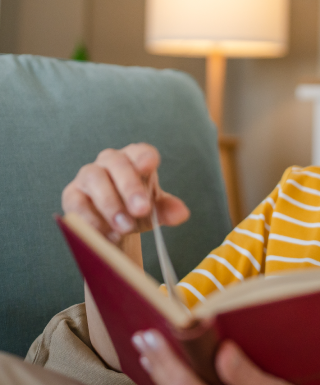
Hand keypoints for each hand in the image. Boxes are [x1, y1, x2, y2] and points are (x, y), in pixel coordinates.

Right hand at [62, 143, 189, 242]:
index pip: (141, 151)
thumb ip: (168, 209)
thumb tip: (182, 213)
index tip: (149, 166)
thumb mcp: (156, 209)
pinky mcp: (72, 194)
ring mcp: (89, 176)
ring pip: (95, 180)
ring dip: (110, 204)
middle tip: (141, 210)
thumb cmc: (137, 208)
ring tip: (125, 227)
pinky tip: (105, 232)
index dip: (145, 157)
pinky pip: (77, 202)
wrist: (114, 226)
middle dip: (130, 188)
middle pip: (118, 164)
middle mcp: (110, 161)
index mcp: (136, 159)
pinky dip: (91, 218)